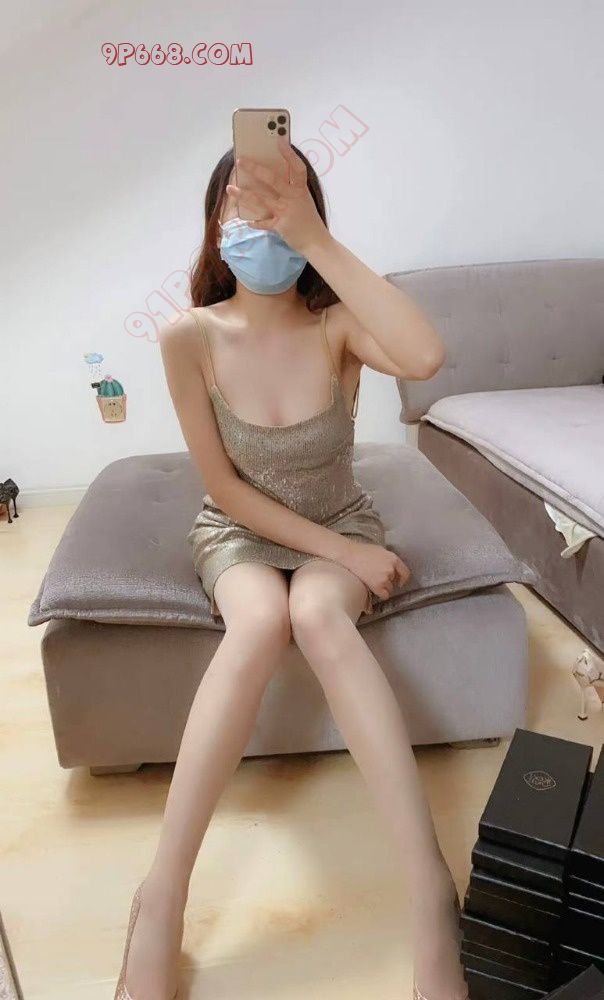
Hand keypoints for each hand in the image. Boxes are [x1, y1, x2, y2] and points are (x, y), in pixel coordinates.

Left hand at [226, 135, 327, 254]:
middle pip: (273, 179)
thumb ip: (291, 190)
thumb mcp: (304, 201)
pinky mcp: (280, 226)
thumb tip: (270, 178)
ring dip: (243, 194)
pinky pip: (263, 223)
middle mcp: (293, 198)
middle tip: (240, 161)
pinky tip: (246, 221)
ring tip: (229, 188)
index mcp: (301, 189)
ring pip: (260, 199)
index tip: (280, 140)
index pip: (297, 168)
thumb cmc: (309, 220)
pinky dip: (255, 222)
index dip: (289, 154)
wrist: (317, 243)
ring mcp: (286, 211)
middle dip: (255, 169)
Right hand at [340, 540, 411, 600]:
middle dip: (388, 580)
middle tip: (377, 577)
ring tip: (373, 581)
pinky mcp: (377, 586)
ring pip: (389, 588)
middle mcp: (391, 569)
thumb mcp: (381, 551)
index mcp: (394, 559)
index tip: (400, 582)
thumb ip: (389, 559)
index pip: (405, 573)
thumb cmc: (363, 551)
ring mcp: (385, 578)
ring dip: (383, 587)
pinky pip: (384, 595)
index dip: (403, 579)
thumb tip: (392, 567)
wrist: (350, 555)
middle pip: (394, 580)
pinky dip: (381, 594)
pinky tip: (374, 589)